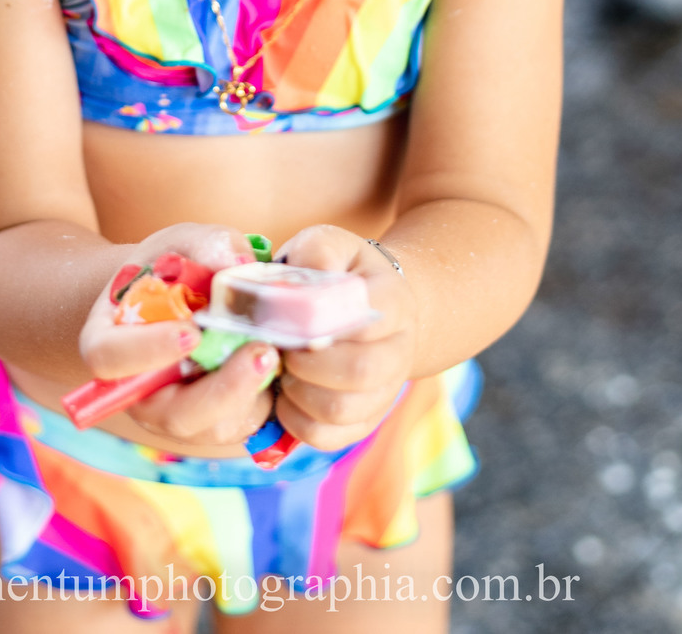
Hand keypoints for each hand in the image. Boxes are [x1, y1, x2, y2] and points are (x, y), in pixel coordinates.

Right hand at [78, 223, 276, 448]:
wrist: (176, 297)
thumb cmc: (169, 268)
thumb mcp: (181, 242)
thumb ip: (204, 245)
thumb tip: (237, 264)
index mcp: (110, 342)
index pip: (110, 359)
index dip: (147, 351)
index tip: (191, 332)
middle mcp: (139, 392)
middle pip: (171, 414)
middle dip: (220, 390)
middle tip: (260, 353)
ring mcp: (177, 413)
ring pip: (211, 426)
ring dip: (248, 396)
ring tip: (276, 354)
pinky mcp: (215, 421)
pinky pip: (239, 423)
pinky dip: (264, 398)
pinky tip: (281, 363)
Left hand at [274, 225, 416, 451]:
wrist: (368, 308)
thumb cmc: (339, 272)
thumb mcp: (330, 244)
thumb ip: (317, 252)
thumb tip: (303, 281)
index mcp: (394, 300)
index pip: (372, 313)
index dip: (326, 318)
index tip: (294, 314)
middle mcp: (399, 349)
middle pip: (361, 370)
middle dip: (308, 362)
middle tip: (281, 347)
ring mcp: (386, 391)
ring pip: (344, 409)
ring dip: (300, 392)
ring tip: (281, 370)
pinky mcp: (365, 420)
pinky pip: (330, 436)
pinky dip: (297, 421)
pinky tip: (284, 395)